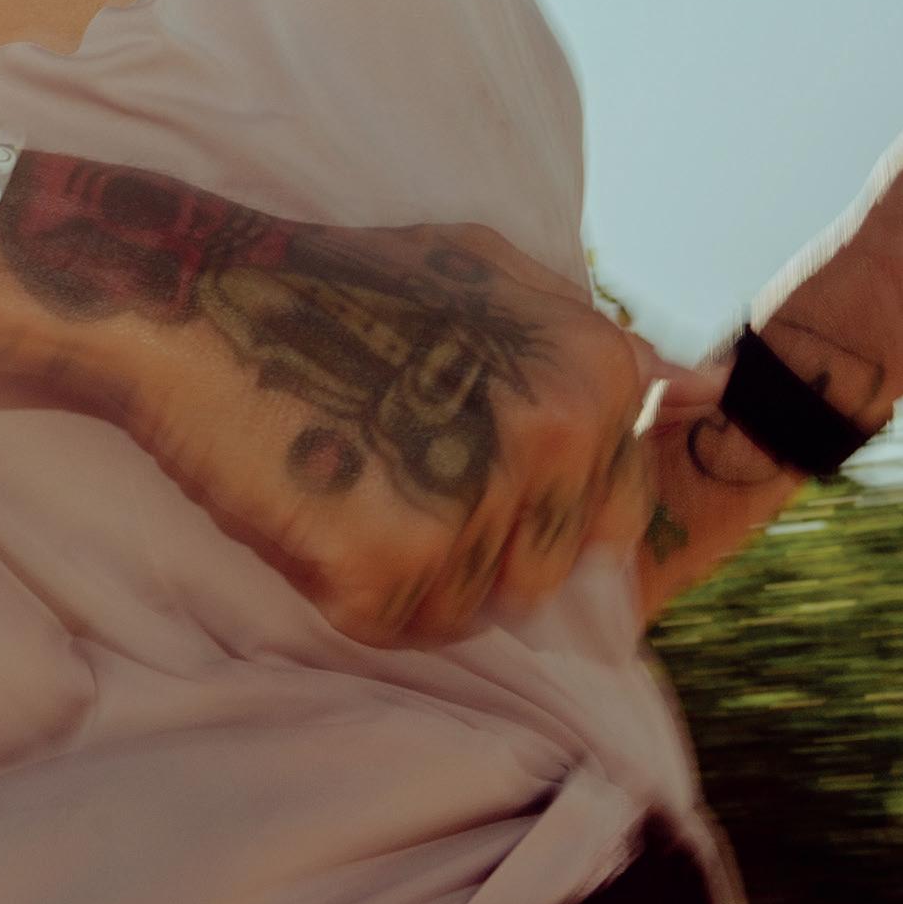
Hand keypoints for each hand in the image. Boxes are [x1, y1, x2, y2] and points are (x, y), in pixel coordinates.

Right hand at [108, 220, 665, 648]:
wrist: (195, 302)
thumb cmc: (336, 285)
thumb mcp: (487, 276)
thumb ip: (596, 337)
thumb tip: (707, 388)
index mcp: (593, 373)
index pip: (608, 513)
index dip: (528, 508)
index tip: (457, 478)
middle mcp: (555, 440)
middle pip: (544, 571)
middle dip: (472, 542)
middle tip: (385, 469)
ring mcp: (476, 507)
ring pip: (473, 609)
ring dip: (413, 573)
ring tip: (349, 485)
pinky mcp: (392, 569)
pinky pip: (398, 627)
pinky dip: (350, 590)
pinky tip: (313, 511)